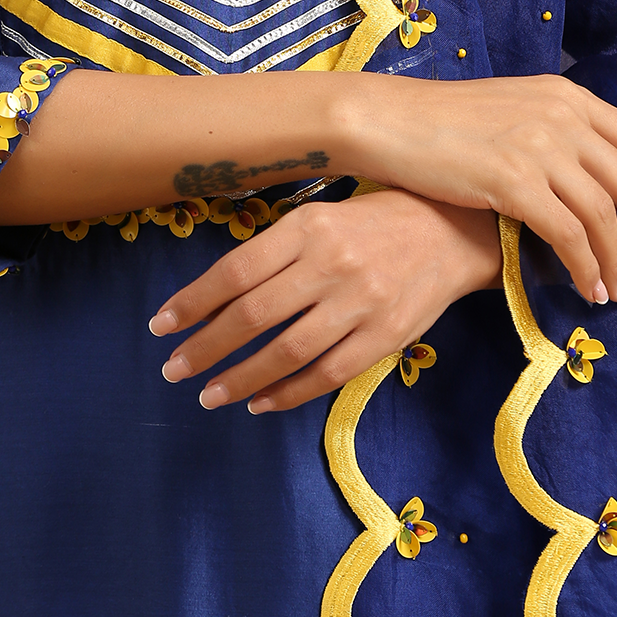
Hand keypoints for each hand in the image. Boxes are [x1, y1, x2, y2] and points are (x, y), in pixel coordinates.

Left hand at [149, 189, 501, 413]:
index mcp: (310, 226)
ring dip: (240, 378)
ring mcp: (361, 303)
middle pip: (254, 315)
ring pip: (286, 352)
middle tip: (173, 368)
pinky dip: (288, 393)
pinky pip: (327, 374)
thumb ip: (277, 249)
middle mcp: (333, 263)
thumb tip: (218, 294)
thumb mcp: (323, 214)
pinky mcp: (386, 336)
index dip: (194, 301)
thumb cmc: (375, 218)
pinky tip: (259, 402)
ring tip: (207, 394)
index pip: (237, 270)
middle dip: (206, 346)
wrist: (456, 231)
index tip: (161, 325)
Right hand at [355, 71, 616, 304]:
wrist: (389, 119)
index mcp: (567, 94)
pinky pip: (569, 235)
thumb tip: (589, 176)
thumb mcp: (513, 106)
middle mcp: (562, 115)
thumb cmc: (442, 120)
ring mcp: (539, 145)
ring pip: (604, 214)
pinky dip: (585, 267)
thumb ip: (555, 128)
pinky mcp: (513, 179)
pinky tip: (586, 289)